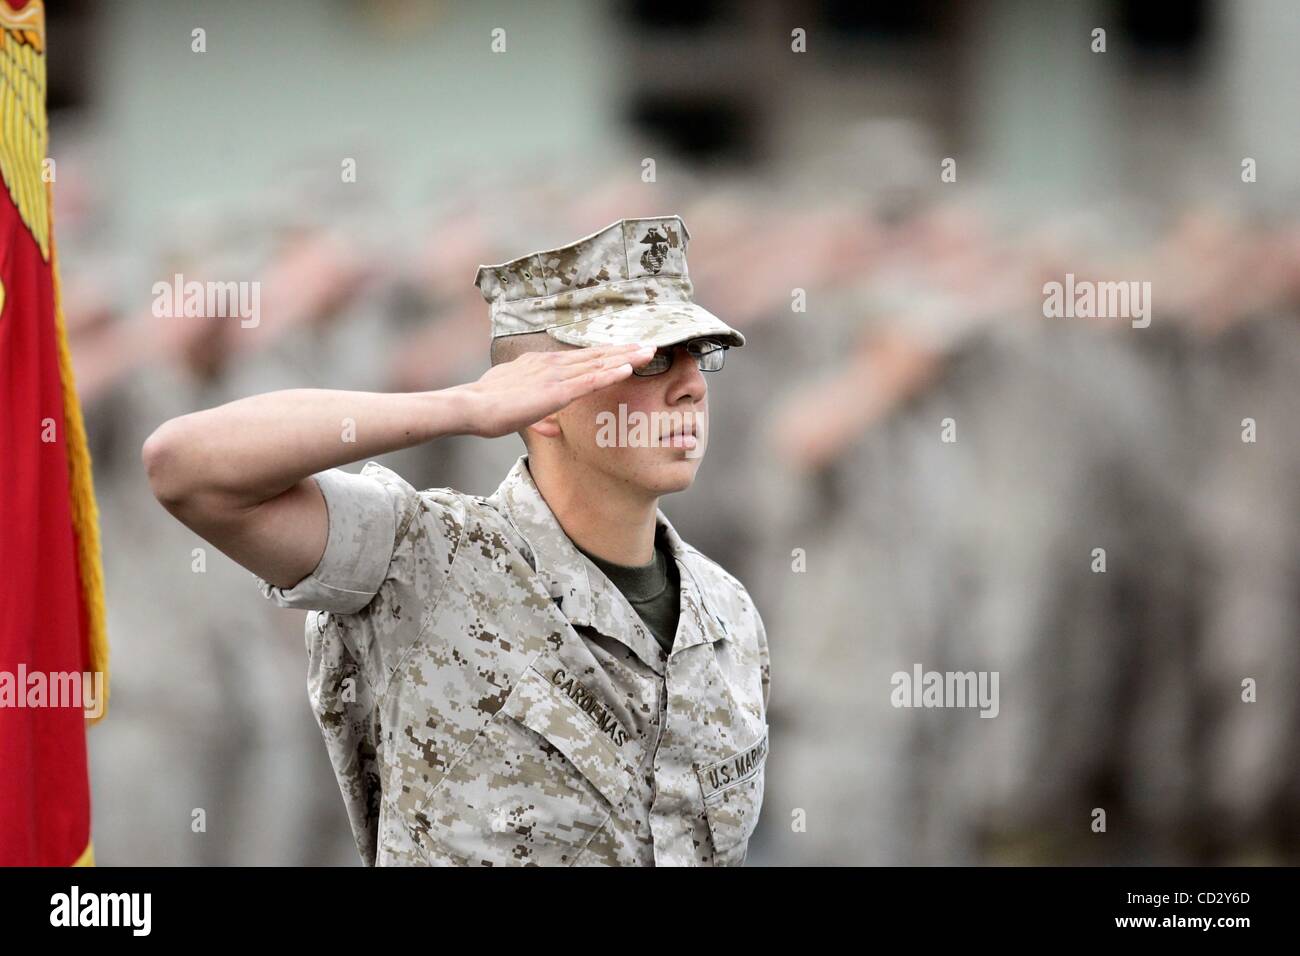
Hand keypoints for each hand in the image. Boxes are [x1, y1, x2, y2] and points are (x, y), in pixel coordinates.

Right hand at [455, 343, 656, 437]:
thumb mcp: (519, 411)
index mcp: (543, 366)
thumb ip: (540, 416)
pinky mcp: (556, 391)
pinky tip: (628, 369)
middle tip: (650, 345)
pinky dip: (611, 373)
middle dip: (624, 350)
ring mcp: (555, 375)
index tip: (627, 350)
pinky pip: (590, 380)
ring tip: (649, 351)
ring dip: (625, 357)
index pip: (582, 358)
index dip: (607, 353)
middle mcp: (552, 364)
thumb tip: (553, 427)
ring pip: (598, 363)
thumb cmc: (488, 408)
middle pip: (596, 355)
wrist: (471, 406)